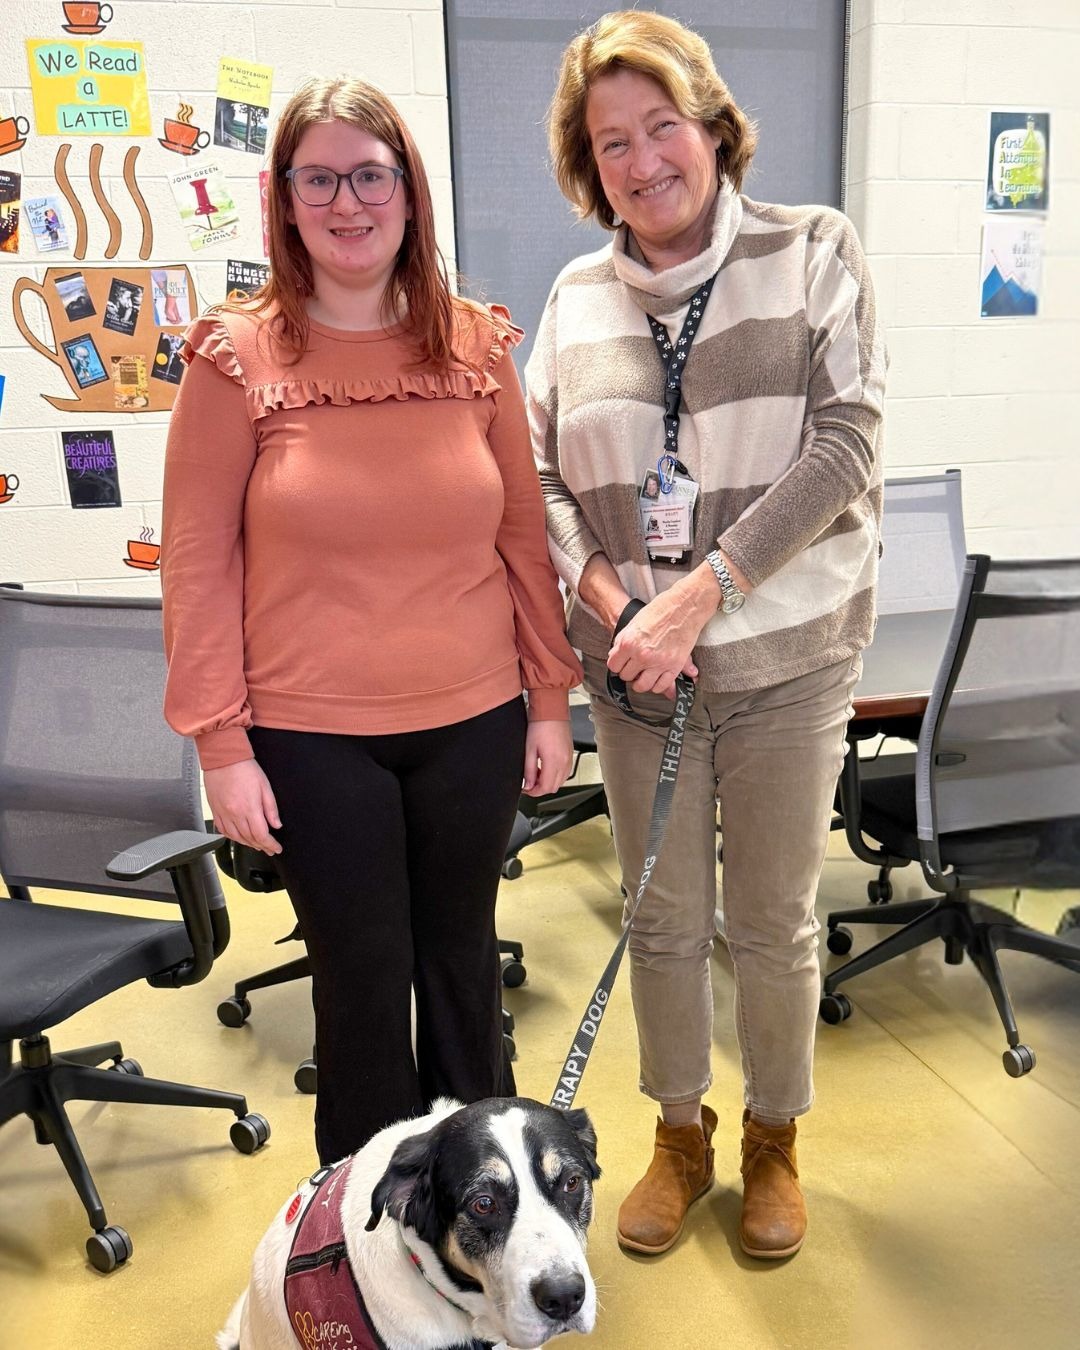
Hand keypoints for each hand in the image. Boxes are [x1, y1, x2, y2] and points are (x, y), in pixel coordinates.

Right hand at [204, 758, 282, 854]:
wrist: (223, 758)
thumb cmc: (244, 768)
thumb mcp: (265, 786)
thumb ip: (271, 808)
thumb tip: (276, 824)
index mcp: (249, 808)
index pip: (261, 835)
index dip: (270, 845)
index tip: (276, 848)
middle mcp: (234, 814)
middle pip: (249, 839)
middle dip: (261, 846)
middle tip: (269, 849)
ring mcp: (223, 814)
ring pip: (236, 837)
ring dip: (247, 844)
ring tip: (256, 845)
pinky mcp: (215, 811)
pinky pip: (223, 830)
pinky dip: (232, 837)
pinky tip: (238, 837)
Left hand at [521, 719, 573, 796]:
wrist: (552, 711)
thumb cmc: (540, 725)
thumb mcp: (529, 749)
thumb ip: (528, 770)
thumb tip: (528, 785)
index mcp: (553, 761)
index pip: (545, 787)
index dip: (534, 792)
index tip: (526, 789)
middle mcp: (564, 762)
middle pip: (554, 787)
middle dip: (540, 788)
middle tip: (529, 782)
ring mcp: (569, 758)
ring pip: (560, 781)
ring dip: (548, 782)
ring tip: (537, 772)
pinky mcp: (570, 754)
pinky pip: (565, 772)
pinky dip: (555, 775)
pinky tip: (546, 767)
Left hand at [607, 571, 718, 697]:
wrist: (684, 606)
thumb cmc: (660, 611)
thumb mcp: (634, 623)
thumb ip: (623, 642)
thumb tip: (615, 656)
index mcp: (628, 643)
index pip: (613, 666)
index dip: (617, 664)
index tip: (622, 663)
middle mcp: (642, 655)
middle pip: (627, 677)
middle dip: (629, 672)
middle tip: (635, 666)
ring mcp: (658, 662)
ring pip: (642, 686)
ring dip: (641, 682)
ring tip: (644, 675)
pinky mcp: (674, 666)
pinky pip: (661, 686)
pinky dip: (657, 686)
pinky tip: (656, 678)